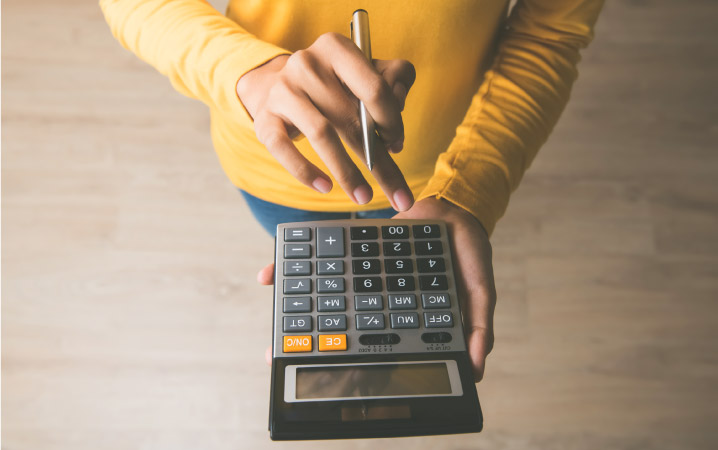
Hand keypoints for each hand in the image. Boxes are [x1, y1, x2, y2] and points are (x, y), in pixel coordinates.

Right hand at [237, 32, 415, 210]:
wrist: (276, 87)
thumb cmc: (331, 85)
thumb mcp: (364, 73)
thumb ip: (394, 80)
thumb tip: (398, 112)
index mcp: (336, 49)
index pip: (374, 88)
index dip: (392, 122)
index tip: (397, 145)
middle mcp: (306, 64)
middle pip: (352, 119)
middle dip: (379, 162)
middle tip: (397, 195)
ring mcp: (282, 91)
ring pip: (321, 134)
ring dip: (347, 172)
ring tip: (363, 196)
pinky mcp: (265, 119)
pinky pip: (284, 149)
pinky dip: (305, 171)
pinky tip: (325, 187)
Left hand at [257, 198, 495, 380]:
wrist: (456, 207)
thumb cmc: (469, 253)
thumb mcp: (481, 290)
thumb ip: (481, 326)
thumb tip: (477, 367)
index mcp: (406, 314)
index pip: (376, 344)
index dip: (351, 360)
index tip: (324, 374)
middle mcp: (382, 299)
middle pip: (342, 325)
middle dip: (311, 341)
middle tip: (277, 357)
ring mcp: (367, 277)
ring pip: (327, 296)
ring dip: (299, 307)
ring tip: (273, 326)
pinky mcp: (355, 252)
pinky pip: (327, 262)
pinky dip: (301, 269)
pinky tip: (270, 274)